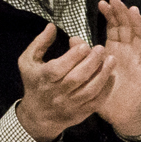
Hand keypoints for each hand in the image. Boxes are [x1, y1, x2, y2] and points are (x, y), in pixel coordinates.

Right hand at [12, 23, 111, 141]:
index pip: (58, 68)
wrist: (38, 115)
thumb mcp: (28, 62)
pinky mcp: (81, 112)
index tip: (85, 45)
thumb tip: (52, 26)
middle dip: (91, 62)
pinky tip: (111, 76)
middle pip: (76, 78)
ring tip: (112, 59)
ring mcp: (70, 104)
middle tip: (101, 49)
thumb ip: (39, 43)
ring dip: (102, 74)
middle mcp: (56, 93)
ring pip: (89, 90)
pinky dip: (106, 89)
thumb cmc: (35, 82)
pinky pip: (96, 101)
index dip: (73, 56)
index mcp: (43, 78)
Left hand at [93, 0, 140, 137]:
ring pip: (140, 37)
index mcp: (115, 50)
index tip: (102, 3)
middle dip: (122, 13)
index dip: (110, 15)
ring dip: (137, 23)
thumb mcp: (90, 72)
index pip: (114, 28)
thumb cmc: (104, 93)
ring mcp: (138, 60)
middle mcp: (128, 52)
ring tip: (132, 9)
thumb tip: (73, 39)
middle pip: (127, 28)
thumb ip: (83, 55)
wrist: (118, 113)